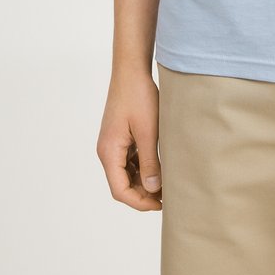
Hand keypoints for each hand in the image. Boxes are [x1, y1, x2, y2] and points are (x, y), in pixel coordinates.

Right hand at [96, 67, 162, 210]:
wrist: (131, 70)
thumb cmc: (138, 97)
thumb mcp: (148, 131)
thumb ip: (150, 162)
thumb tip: (153, 190)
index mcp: (109, 152)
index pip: (120, 190)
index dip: (140, 202)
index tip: (161, 204)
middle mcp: (107, 150)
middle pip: (121, 184)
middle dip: (142, 194)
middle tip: (167, 197)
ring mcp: (113, 143)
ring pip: (126, 173)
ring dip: (143, 181)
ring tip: (166, 184)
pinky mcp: (120, 137)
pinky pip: (129, 160)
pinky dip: (142, 168)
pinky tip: (159, 166)